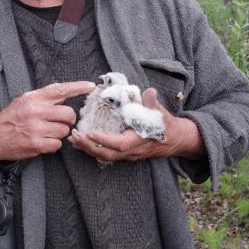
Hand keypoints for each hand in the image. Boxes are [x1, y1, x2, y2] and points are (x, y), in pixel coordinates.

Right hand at [0, 81, 94, 162]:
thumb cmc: (10, 119)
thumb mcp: (24, 101)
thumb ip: (43, 98)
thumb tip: (65, 94)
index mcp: (34, 98)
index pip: (60, 89)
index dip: (78, 87)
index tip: (90, 86)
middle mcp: (36, 111)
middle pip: (68, 114)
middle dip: (67, 119)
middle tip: (59, 121)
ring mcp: (36, 128)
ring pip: (64, 130)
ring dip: (59, 133)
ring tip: (46, 132)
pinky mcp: (36, 144)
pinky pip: (57, 144)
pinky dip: (53, 144)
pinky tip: (43, 141)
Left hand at [67, 88, 203, 162]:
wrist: (175, 140)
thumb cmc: (167, 125)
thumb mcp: (162, 113)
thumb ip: (153, 103)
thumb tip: (149, 92)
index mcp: (139, 141)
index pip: (119, 144)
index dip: (104, 140)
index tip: (89, 133)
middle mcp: (131, 151)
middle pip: (107, 154)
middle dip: (89, 147)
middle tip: (74, 136)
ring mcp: (127, 154)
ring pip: (105, 156)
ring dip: (88, 149)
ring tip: (73, 140)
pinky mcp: (124, 154)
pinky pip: (106, 154)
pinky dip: (93, 149)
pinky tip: (82, 143)